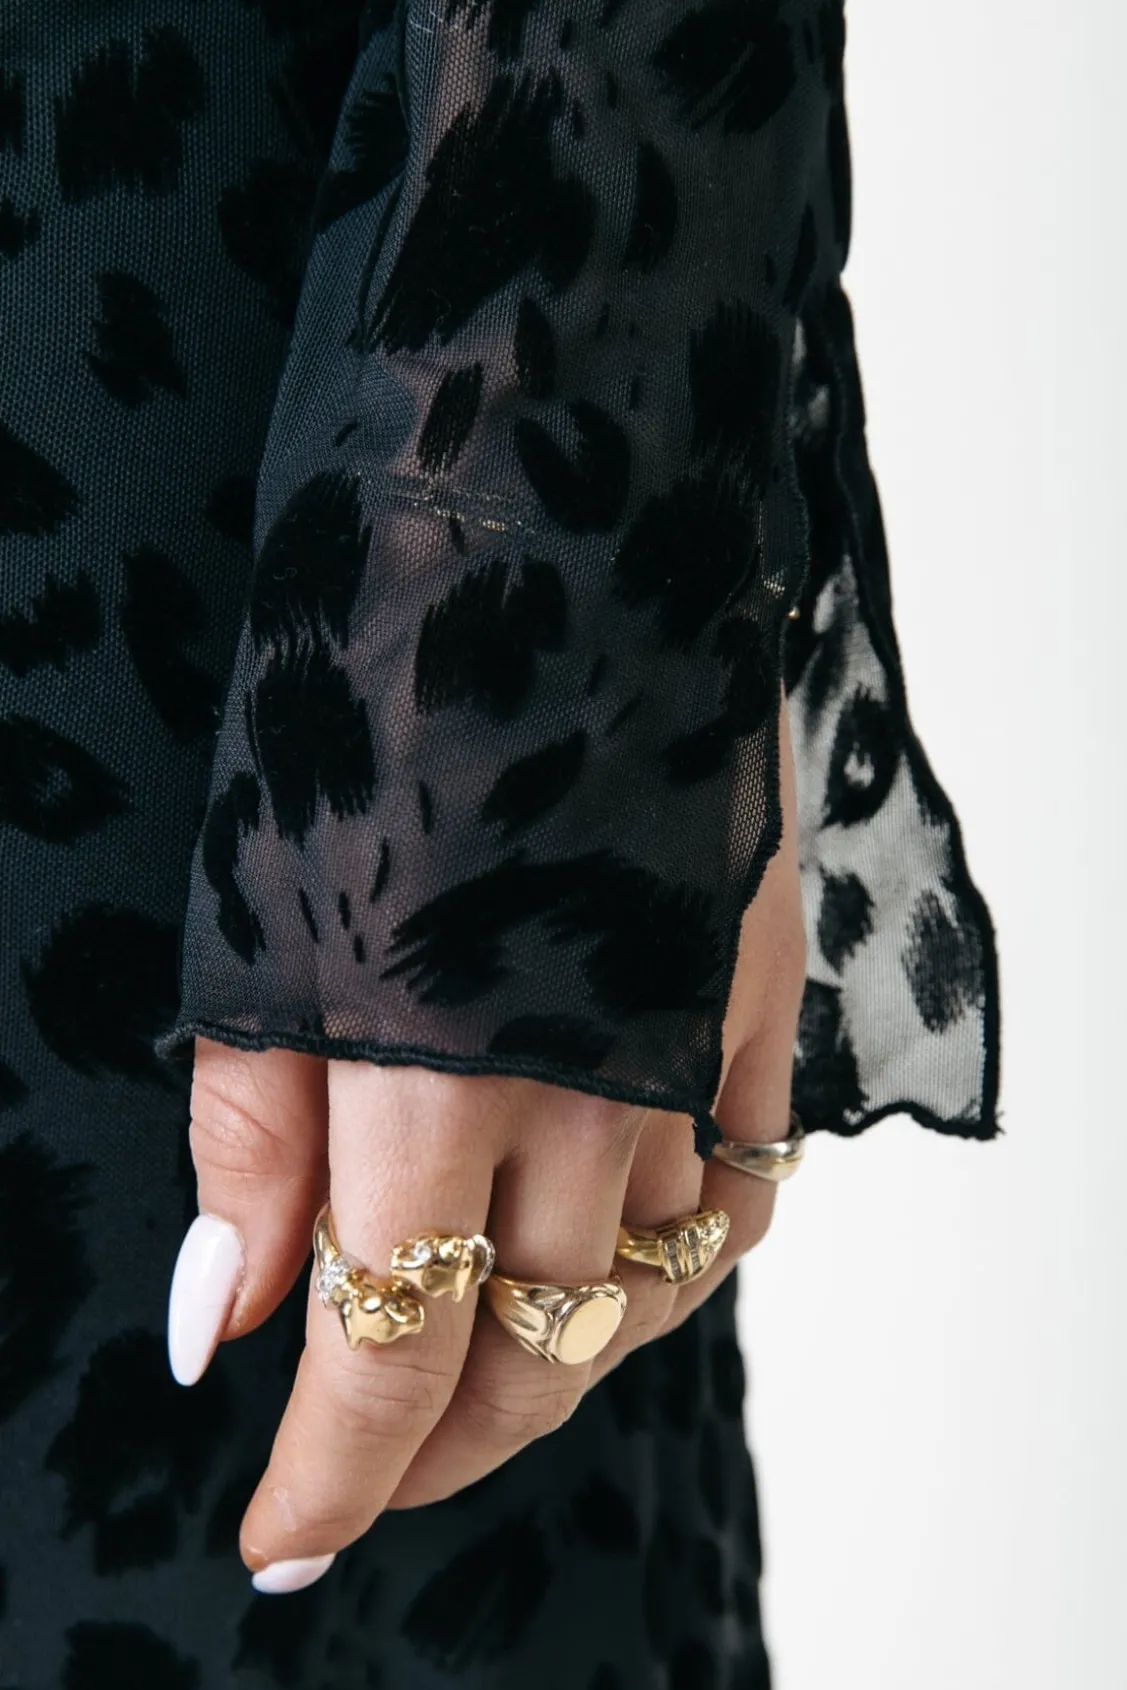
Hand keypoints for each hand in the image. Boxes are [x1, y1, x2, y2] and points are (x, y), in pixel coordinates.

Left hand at [167, 703, 804, 1591]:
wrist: (537, 508)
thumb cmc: (360, 688)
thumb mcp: (253, 916)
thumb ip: (249, 1136)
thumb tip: (225, 1328)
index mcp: (431, 1068)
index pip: (388, 1352)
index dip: (333, 1473)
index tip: (281, 1541)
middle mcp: (583, 1078)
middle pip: (527, 1349)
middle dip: (435, 1446)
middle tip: (362, 1477)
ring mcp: (687, 1031)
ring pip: (646, 1288)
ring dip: (552, 1363)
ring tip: (475, 1374)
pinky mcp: (750, 976)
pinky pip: (750, 1183)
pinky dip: (686, 1255)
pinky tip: (628, 1257)